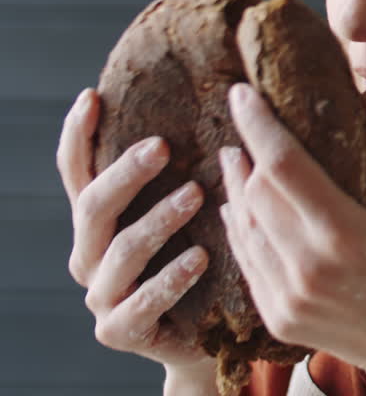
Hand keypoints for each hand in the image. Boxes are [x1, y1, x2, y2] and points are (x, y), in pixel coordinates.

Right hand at [56, 88, 214, 374]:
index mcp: (98, 221)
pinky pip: (141, 303)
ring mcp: (101, 295)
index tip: (92, 97)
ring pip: (120, 251)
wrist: (206, 334)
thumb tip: (223, 104)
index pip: (76, 171)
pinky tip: (202, 258)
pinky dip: (171, 278)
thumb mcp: (192, 213)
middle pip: (92, 207)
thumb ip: (186, 171)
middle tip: (163, 146)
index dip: (77, 135)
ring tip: (196, 195)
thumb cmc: (201, 258)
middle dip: (125, 173)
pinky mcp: (120, 330)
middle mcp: (89, 254)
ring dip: (157, 219)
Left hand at [220, 83, 365, 392]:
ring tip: (239, 157)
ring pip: (241, 225)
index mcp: (345, 234)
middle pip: (255, 192)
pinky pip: (246, 260)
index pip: (283, 164)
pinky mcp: (277, 317)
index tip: (242, 91)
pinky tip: (242, 206)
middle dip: (245, 150)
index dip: (258, 123)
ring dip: (237, 186)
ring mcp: (287, 297)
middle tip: (244, 119)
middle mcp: (308, 268)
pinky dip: (239, 226)